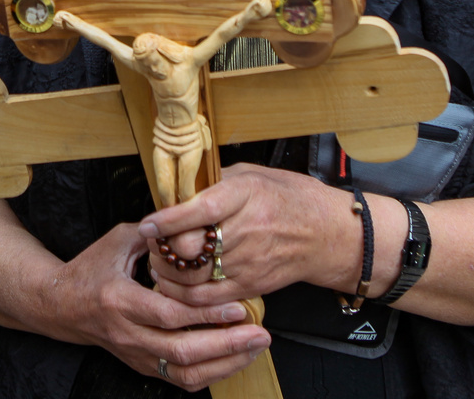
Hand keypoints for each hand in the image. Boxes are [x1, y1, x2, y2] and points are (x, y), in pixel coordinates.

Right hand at [41, 223, 270, 391]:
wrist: (60, 305)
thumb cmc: (91, 267)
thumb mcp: (119, 241)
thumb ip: (156, 235)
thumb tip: (192, 223)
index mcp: (120, 300)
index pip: (169, 314)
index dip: (205, 313)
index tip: (238, 306)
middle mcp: (127, 333)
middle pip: (182, 351)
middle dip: (226, 345)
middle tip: (259, 334)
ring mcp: (134, 354)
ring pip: (184, 372)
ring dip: (224, 364)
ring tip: (253, 349)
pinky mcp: (141, 365)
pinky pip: (179, 378)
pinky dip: (210, 373)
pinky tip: (232, 359)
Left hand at [139, 164, 368, 305]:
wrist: (326, 233)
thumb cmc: (288, 198)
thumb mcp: (252, 174)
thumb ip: (215, 181)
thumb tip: (178, 189)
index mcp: (247, 194)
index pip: (202, 209)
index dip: (169, 219)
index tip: (147, 223)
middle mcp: (248, 229)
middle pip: (193, 247)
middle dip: (163, 248)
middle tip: (150, 242)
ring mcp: (250, 262)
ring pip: (195, 277)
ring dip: (168, 272)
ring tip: (156, 263)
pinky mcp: (251, 285)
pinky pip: (209, 298)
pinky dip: (184, 295)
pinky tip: (173, 284)